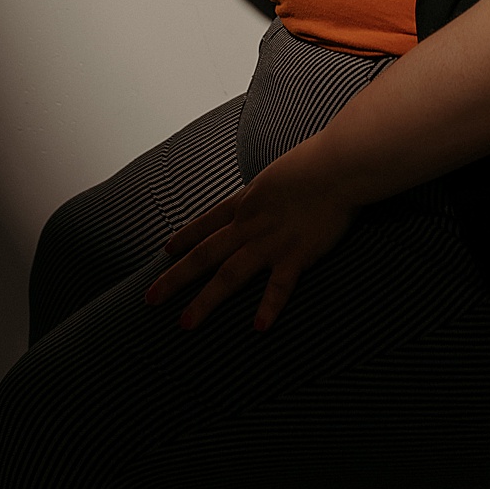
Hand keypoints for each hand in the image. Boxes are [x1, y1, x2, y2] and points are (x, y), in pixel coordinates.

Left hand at [144, 152, 357, 332]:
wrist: (338, 165)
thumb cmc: (319, 160)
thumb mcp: (282, 172)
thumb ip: (274, 190)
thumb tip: (274, 193)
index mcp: (247, 201)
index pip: (208, 222)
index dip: (185, 237)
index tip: (165, 251)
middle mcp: (251, 225)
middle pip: (205, 254)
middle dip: (175, 278)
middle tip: (150, 300)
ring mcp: (271, 242)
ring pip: (228, 276)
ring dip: (205, 302)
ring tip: (184, 324)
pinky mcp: (296, 255)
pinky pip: (278, 287)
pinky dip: (268, 308)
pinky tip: (257, 328)